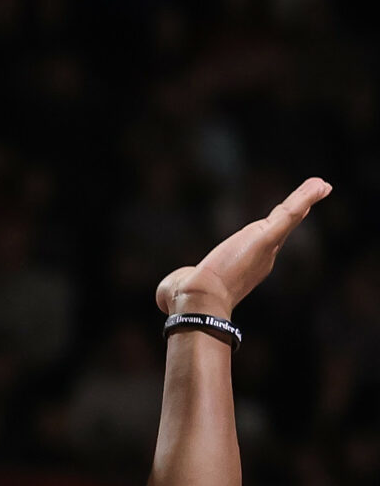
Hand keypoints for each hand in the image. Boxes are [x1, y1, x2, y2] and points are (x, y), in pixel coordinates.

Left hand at [156, 178, 329, 318]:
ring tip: (321, 185)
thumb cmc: (186, 300)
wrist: (197, 300)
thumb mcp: (183, 287)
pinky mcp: (266, 237)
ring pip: (290, 218)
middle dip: (298, 212)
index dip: (275, 231)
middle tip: (314, 196)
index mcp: (245, 268)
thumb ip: (180, 285)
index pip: (263, 244)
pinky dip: (305, 198)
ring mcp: (266, 247)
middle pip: (283, 228)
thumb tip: (165, 296)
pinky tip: (319, 185)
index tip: (284, 220)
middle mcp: (262, 258)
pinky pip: (290, 213)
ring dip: (306, 199)